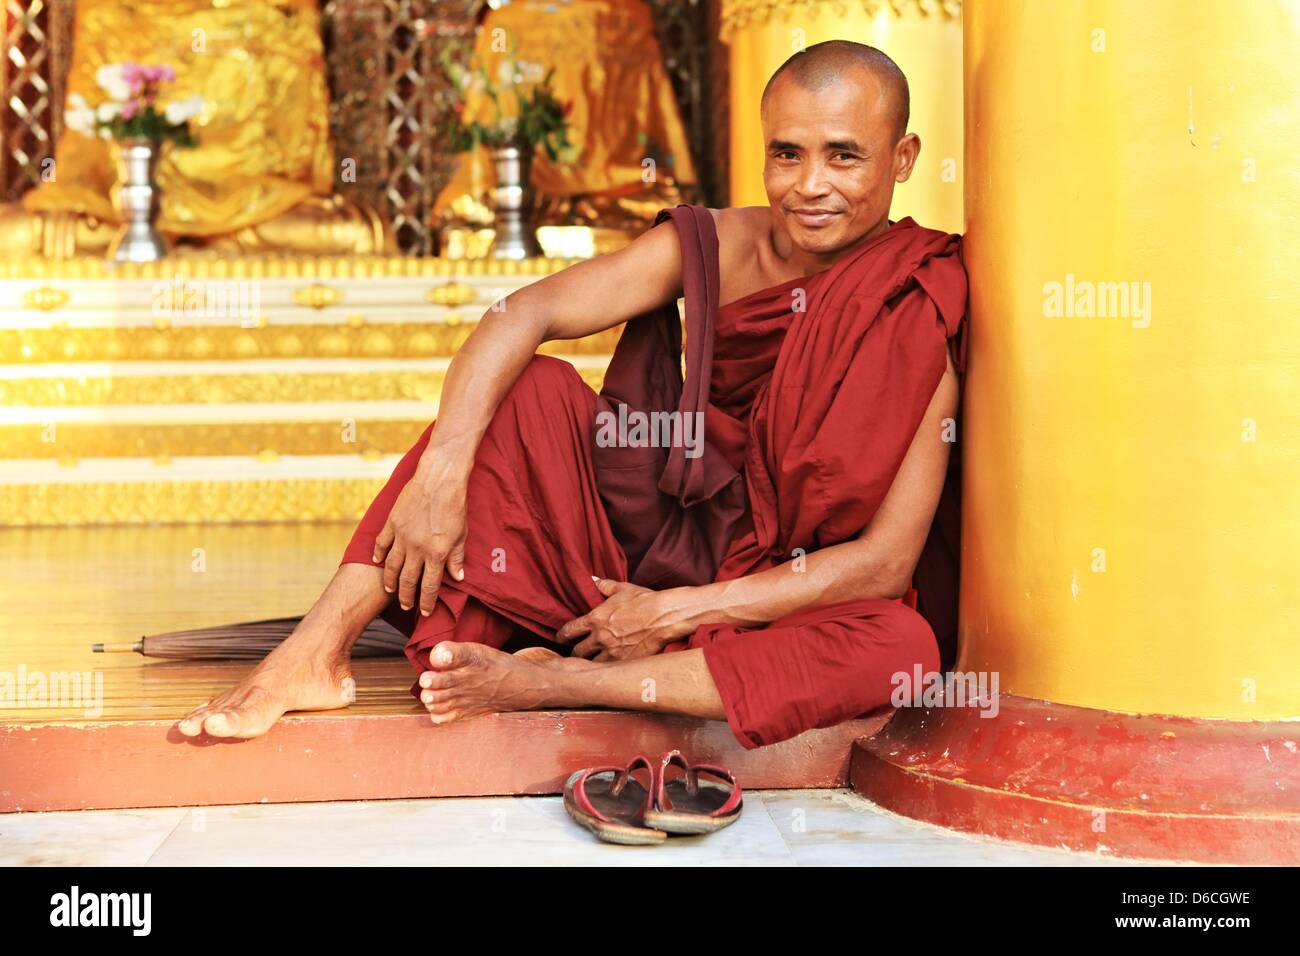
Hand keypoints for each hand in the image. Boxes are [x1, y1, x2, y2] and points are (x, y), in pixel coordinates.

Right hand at [372, 463, 467, 616]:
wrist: (439, 479)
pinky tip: (376, 562)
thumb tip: (457, 578)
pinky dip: (378, 554)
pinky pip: (381, 543)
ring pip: (391, 566)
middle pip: (408, 580)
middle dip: (407, 596)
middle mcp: (417, 548)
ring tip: (390, 589)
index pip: (429, 586)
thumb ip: (457, 557)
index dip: (426, 602)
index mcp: (436, 553)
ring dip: (390, 580)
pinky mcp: (392, 523)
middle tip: (405, 605)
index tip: (424, 612)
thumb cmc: (455, 506)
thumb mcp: (461, 534)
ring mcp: (402, 536)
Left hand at [555, 578, 692, 661]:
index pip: (569, 631)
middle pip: (577, 652)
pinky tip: (608, 671)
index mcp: (595, 619)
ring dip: (590, 664)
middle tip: (576, 653)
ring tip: (590, 665)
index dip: (561, 636)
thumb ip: (605, 586)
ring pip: (591, 665)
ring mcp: (612, 652)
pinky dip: (607, 671)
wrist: (665, 616)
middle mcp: (600, 638)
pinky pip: (609, 671)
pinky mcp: (625, 662)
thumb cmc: (645, 601)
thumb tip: (594, 579)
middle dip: (575, 653)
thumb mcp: (623, 589)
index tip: (561, 639)